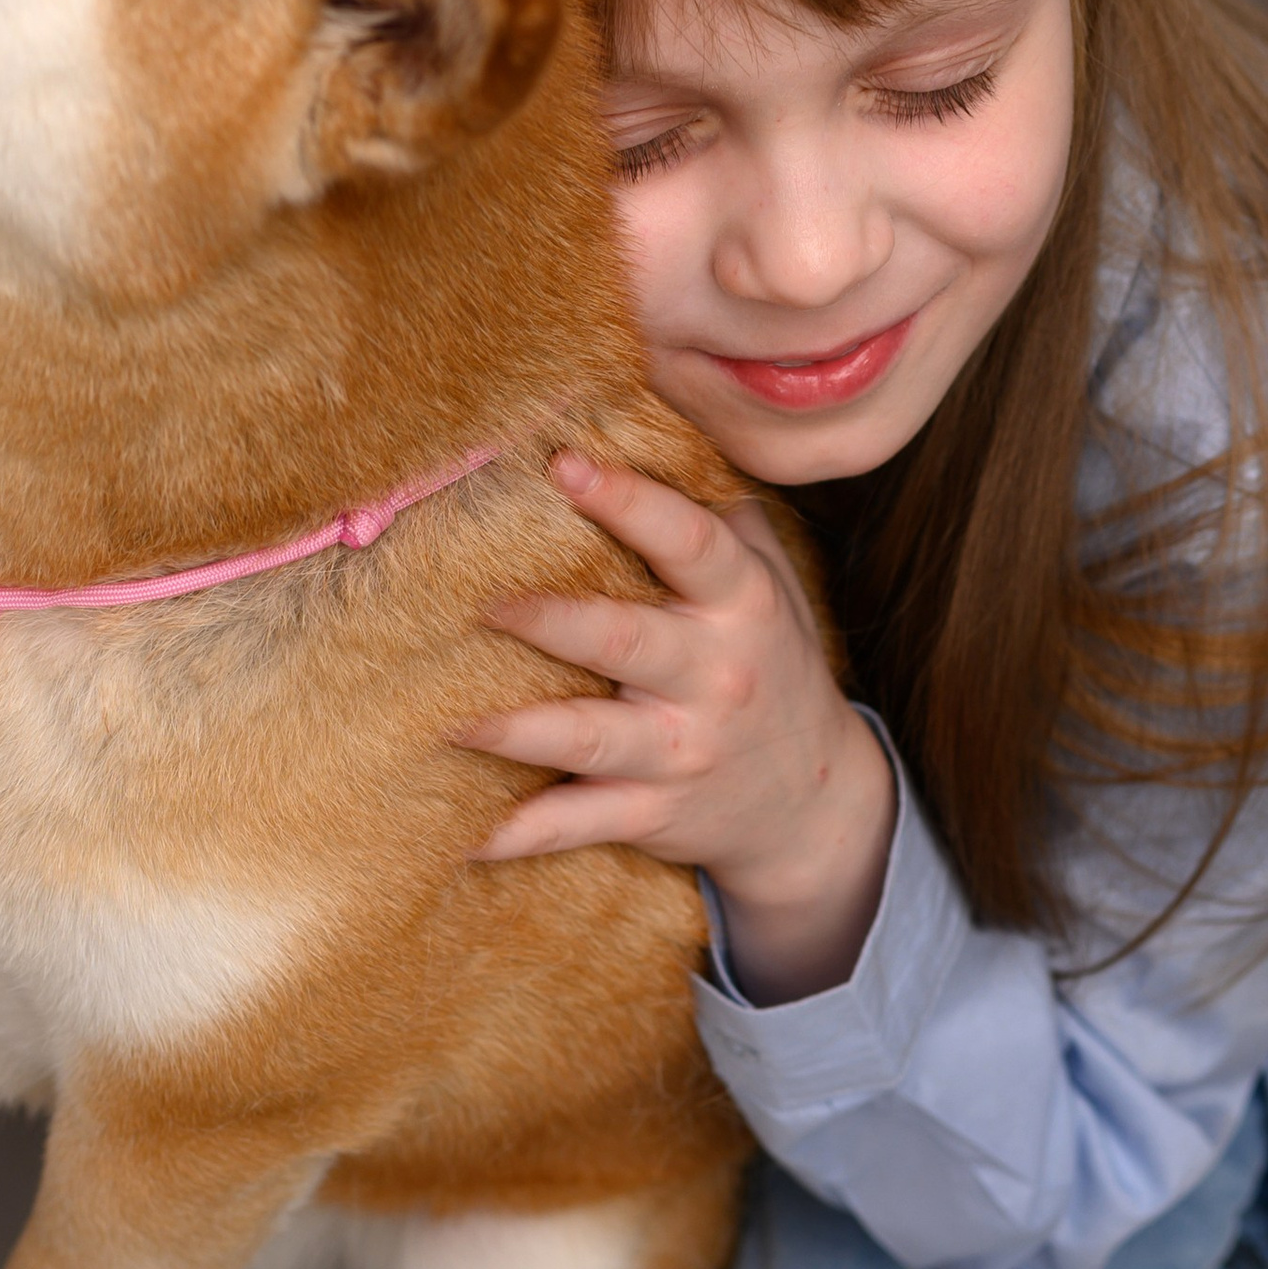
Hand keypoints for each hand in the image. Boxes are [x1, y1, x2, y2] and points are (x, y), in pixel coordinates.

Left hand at [457, 451, 895, 1003]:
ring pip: (592, 739)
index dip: (630, 502)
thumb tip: (645, 430)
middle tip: (482, 601)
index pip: (691, 544)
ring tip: (451, 720)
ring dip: (519, 731)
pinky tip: (463, 838)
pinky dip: (521, 835)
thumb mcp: (772, 586)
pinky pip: (579, 825)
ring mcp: (681, 751)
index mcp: (742, 605)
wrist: (816, 802)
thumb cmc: (772, 666)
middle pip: (627, 642)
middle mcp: (713, 677)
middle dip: (554, 621)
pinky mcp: (653, 813)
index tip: (565, 464)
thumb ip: (718, 520)